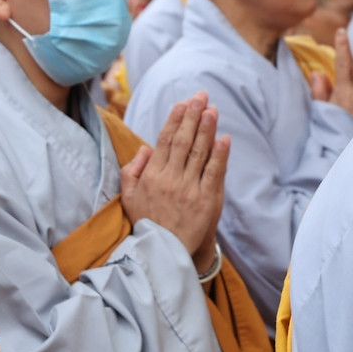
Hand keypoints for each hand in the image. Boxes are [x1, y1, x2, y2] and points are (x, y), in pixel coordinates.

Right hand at [121, 93, 229, 259]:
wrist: (164, 254)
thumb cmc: (146, 223)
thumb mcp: (128, 197)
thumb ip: (132, 170)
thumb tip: (144, 148)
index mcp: (152, 176)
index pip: (165, 140)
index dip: (175, 119)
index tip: (183, 102)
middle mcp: (171, 179)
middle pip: (184, 141)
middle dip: (193, 116)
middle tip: (201, 97)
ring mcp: (190, 189)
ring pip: (199, 152)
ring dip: (207, 128)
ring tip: (213, 109)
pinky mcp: (207, 201)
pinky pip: (214, 173)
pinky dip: (220, 154)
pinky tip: (224, 138)